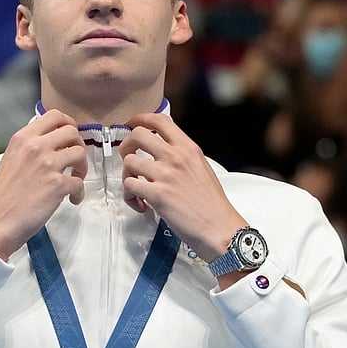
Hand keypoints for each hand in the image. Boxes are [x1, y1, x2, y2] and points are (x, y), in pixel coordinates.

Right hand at [0, 110, 86, 260]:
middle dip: (78, 144)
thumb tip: (52, 143)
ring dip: (82, 167)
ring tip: (75, 178)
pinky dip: (79, 192)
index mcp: (22, 138)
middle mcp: (35, 147)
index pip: (54, 115)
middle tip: (75, 159)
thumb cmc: (3, 196)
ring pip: (80, 153)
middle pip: (72, 131)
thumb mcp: (11, 158)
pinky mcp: (57, 184)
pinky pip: (80, 183)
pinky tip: (71, 198)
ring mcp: (47, 165)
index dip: (68, 124)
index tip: (70, 136)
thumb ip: (30, 147)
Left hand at [119, 113, 244, 262]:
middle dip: (126, 146)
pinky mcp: (157, 194)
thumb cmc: (212, 204)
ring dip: (127, 175)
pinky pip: (129, 185)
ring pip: (129, 161)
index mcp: (188, 148)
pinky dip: (130, 197)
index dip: (140, 119)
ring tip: (137, 189)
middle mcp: (176, 157)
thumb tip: (163, 151)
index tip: (132, 125)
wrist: (220, 228)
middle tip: (130, 160)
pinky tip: (141, 205)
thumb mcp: (202, 168)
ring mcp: (166, 175)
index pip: (159, 120)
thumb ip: (182, 156)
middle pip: (137, 134)